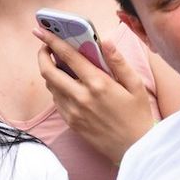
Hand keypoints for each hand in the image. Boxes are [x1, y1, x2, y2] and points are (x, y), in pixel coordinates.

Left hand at [34, 29, 154, 163]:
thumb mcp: (136, 85)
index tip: (41, 31)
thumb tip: (106, 41)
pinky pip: (56, 101)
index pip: (68, 56)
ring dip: (50, 72)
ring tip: (58, 64)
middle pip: (48, 71)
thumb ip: (119, 62)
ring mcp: (73, 111)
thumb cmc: (138, 115)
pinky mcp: (71, 122)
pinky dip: (56, 88)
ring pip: (50, 86)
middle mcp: (81, 97)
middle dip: (43, 55)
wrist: (134, 148)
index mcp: (98, 84)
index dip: (52, 41)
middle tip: (45, 47)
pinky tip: (67, 85)